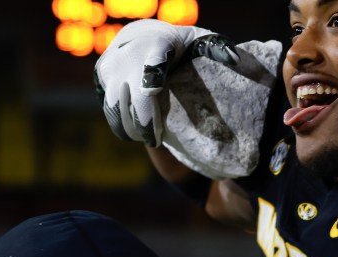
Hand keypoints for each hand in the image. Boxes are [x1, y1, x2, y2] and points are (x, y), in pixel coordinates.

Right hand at [95, 19, 238, 146]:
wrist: (144, 35)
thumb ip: (218, 50)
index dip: (151, 88)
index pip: (152, 69)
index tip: (155, 105)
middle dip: (143, 123)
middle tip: (155, 140)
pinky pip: (109, 108)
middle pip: (133, 98)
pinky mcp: (102, 76)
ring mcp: (112, 65)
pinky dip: (121, 124)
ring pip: (116, 107)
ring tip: (148, 137)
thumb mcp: (201, 42)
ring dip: (130, 128)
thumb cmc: (181, 46)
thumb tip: (235, 60)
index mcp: (157, 45)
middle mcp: (130, 54)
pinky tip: (135, 131)